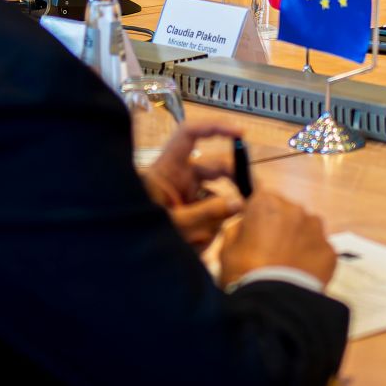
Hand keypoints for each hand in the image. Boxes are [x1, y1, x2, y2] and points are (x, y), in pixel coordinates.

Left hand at [143, 120, 242, 247]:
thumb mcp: (175, 223)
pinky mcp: (193, 215)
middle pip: (215, 167)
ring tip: (197, 241)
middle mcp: (179, 177)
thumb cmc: (141, 232)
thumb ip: (207, 213)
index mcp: (168, 167)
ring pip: (217, 199)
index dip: (214, 127)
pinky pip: (212, 217)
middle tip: (253, 194)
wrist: (132, 258)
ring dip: (214, 220)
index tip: (241, 134)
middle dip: (234, 180)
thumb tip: (240, 203)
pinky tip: (196, 246)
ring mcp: (187, 196)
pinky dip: (209, 232)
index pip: (190, 134)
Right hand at [219, 191, 336, 287]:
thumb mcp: (226, 248)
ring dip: (298, 238)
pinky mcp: (330, 251)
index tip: (252, 230)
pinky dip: (311, 257)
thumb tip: (246, 225)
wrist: (275, 304)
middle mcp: (295, 209)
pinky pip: (318, 249)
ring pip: (306, 228)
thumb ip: (237, 229)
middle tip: (269, 250)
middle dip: (279, 225)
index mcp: (266, 203)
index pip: (260, 197)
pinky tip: (301, 273)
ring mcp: (317, 230)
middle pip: (286, 211)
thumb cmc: (244, 271)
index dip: (256, 214)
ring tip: (289, 262)